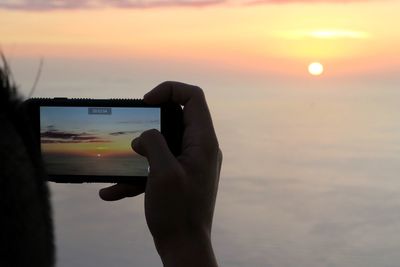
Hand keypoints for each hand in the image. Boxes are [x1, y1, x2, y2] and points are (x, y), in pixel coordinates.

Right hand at [99, 81, 221, 266]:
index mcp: (203, 142)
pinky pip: (158, 164)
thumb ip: (153, 144)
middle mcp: (199, 148)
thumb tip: (142, 137)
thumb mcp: (162, 173)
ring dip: (140, 150)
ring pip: (163, 141)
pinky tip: (113, 190)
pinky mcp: (179, 176)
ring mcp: (189, 162)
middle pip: (176, 116)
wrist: (184, 247)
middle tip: (132, 130)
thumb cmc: (178, 213)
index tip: (146, 102)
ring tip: (121, 162)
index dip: (169, 90)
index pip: (193, 97)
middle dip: (149, 121)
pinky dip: (138, 173)